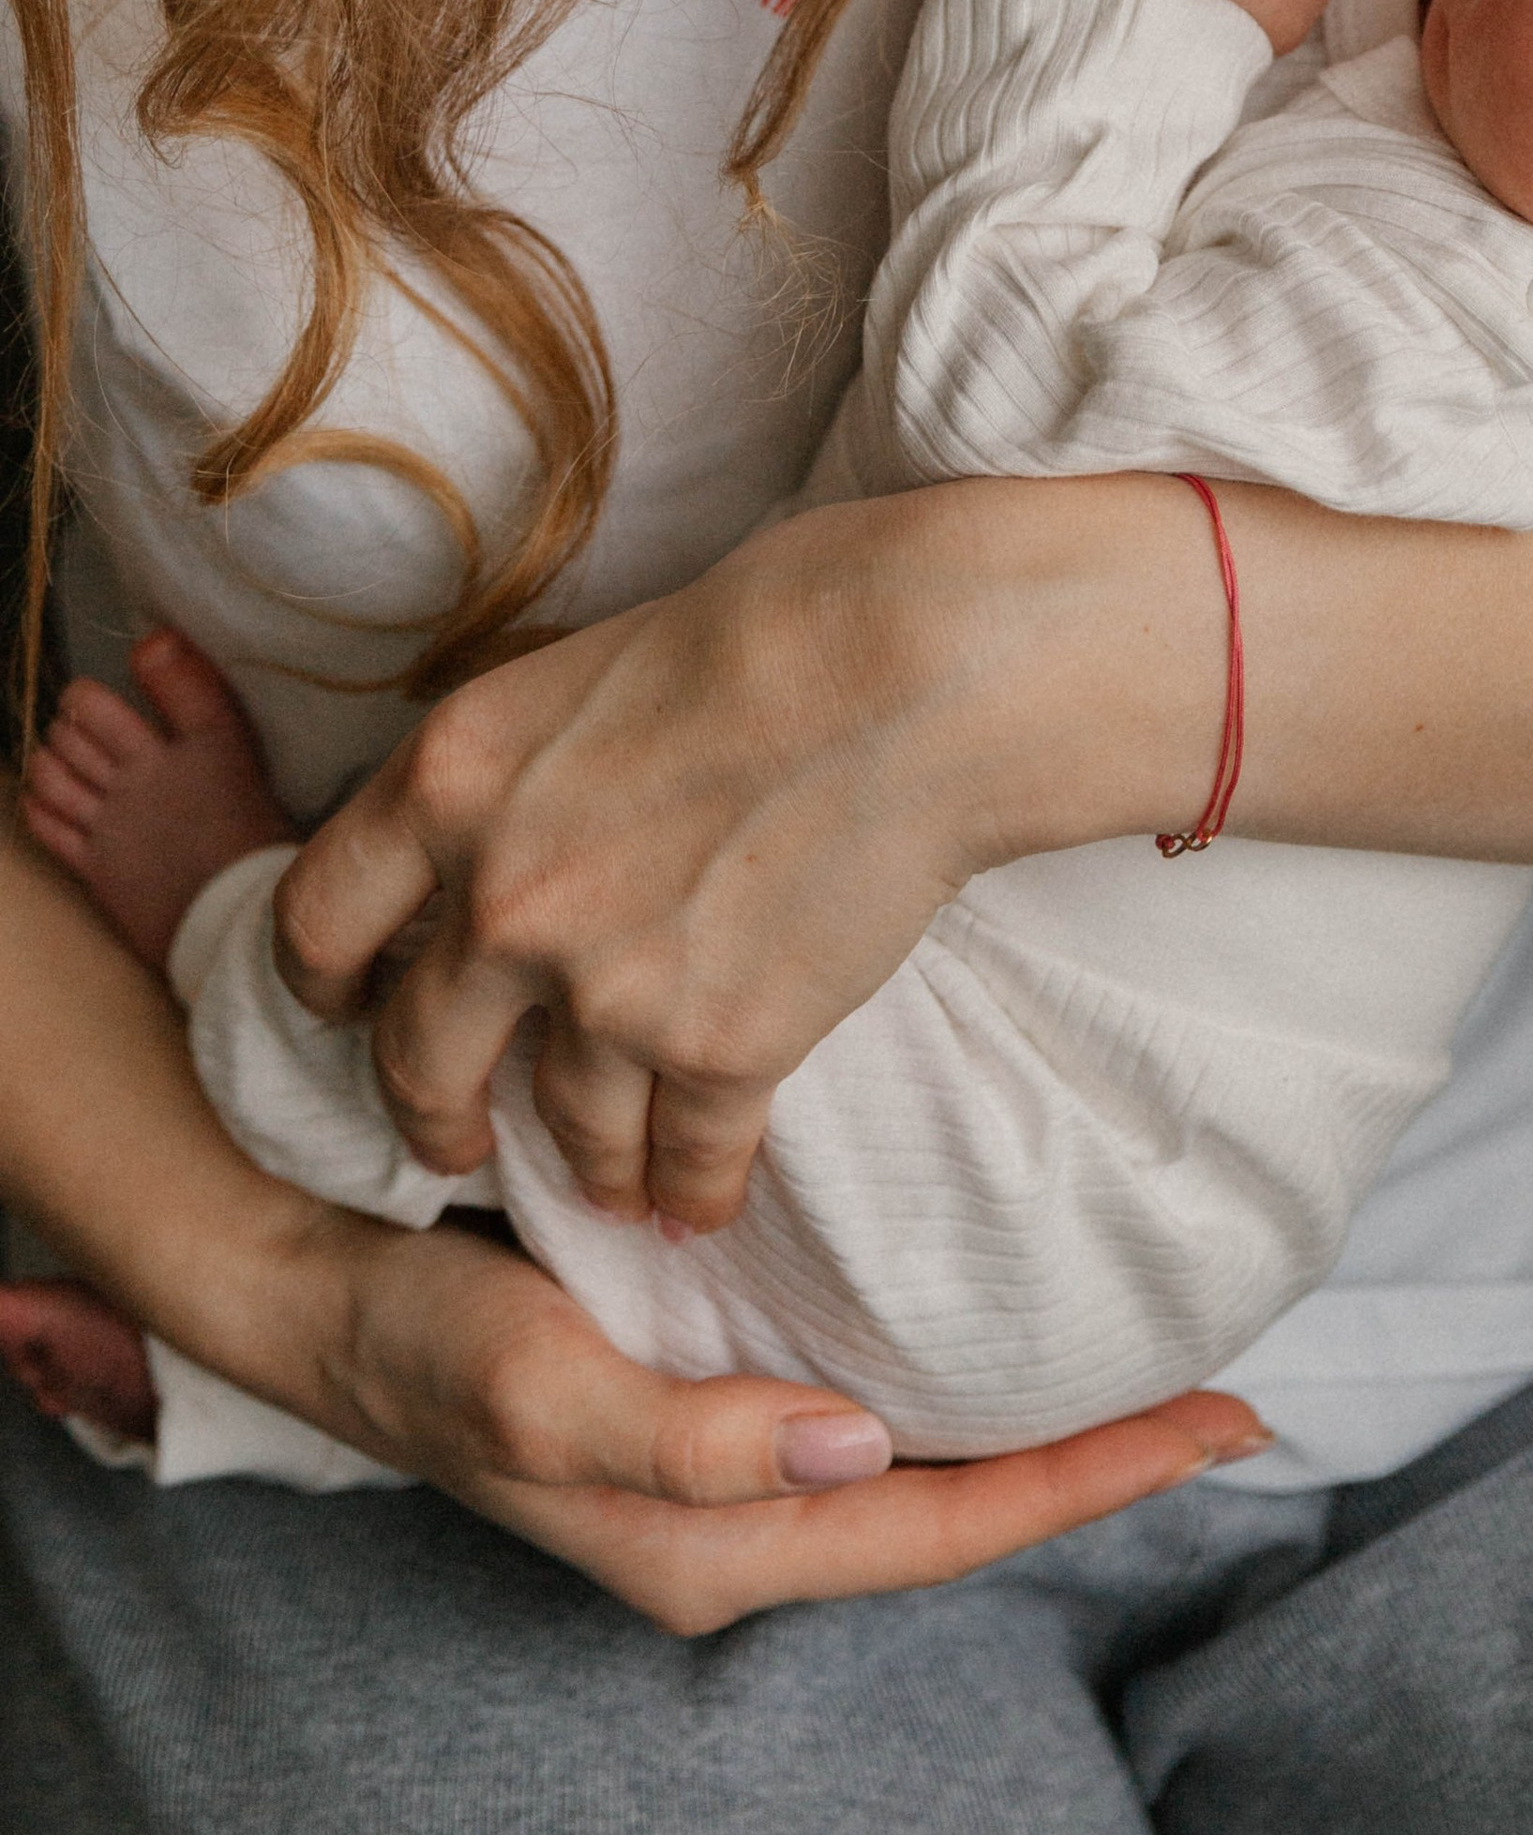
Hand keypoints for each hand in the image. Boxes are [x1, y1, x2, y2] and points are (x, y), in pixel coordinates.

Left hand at [274, 477, 1220, 1228]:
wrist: (911, 673)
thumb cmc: (770, 630)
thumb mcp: (575, 674)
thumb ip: (511, 778)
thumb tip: (501, 834)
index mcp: (448, 784)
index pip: (319, 921)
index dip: (325, 984)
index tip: (348, 1011)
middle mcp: (500, 902)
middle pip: (420, 1059)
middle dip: (434, 1118)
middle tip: (455, 1143)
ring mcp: (605, 989)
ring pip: (564, 1127)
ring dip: (588, 1168)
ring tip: (611, 1185)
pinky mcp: (720, 1050)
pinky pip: (688, 1157)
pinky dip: (694, 1191)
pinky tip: (702, 1204)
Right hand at [285, 1204, 1268, 1633]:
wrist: (316, 1285)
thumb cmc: (419, 1339)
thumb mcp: (536, 1384)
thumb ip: (684, 1434)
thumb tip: (856, 1449)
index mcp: (720, 1540)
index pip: (952, 1528)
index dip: (1092, 1480)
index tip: (1219, 1426)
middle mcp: (741, 1514)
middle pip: (964, 1505)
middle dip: (1096, 1457)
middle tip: (1231, 1395)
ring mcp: (730, 1458)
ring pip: (928, 1458)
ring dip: (1038, 1416)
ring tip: (1155, 1359)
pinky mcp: (713, 1386)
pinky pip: (876, 1398)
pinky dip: (958, 1367)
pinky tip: (1005, 1310)